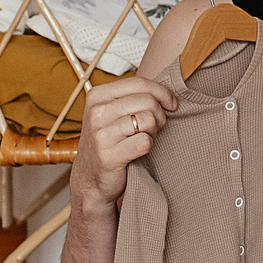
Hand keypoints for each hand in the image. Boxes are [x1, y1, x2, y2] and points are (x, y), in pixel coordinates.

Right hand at [72, 75, 177, 216]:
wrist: (90, 179)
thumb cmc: (108, 142)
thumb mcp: (112, 113)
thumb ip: (133, 98)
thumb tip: (169, 93)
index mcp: (97, 95)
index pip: (140, 83)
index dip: (162, 92)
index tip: (172, 104)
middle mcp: (96, 112)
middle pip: (148, 101)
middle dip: (160, 114)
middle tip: (156, 127)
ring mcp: (100, 134)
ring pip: (148, 120)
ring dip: (154, 131)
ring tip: (145, 137)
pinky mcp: (109, 155)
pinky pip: (145, 142)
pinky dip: (148, 146)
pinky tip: (139, 150)